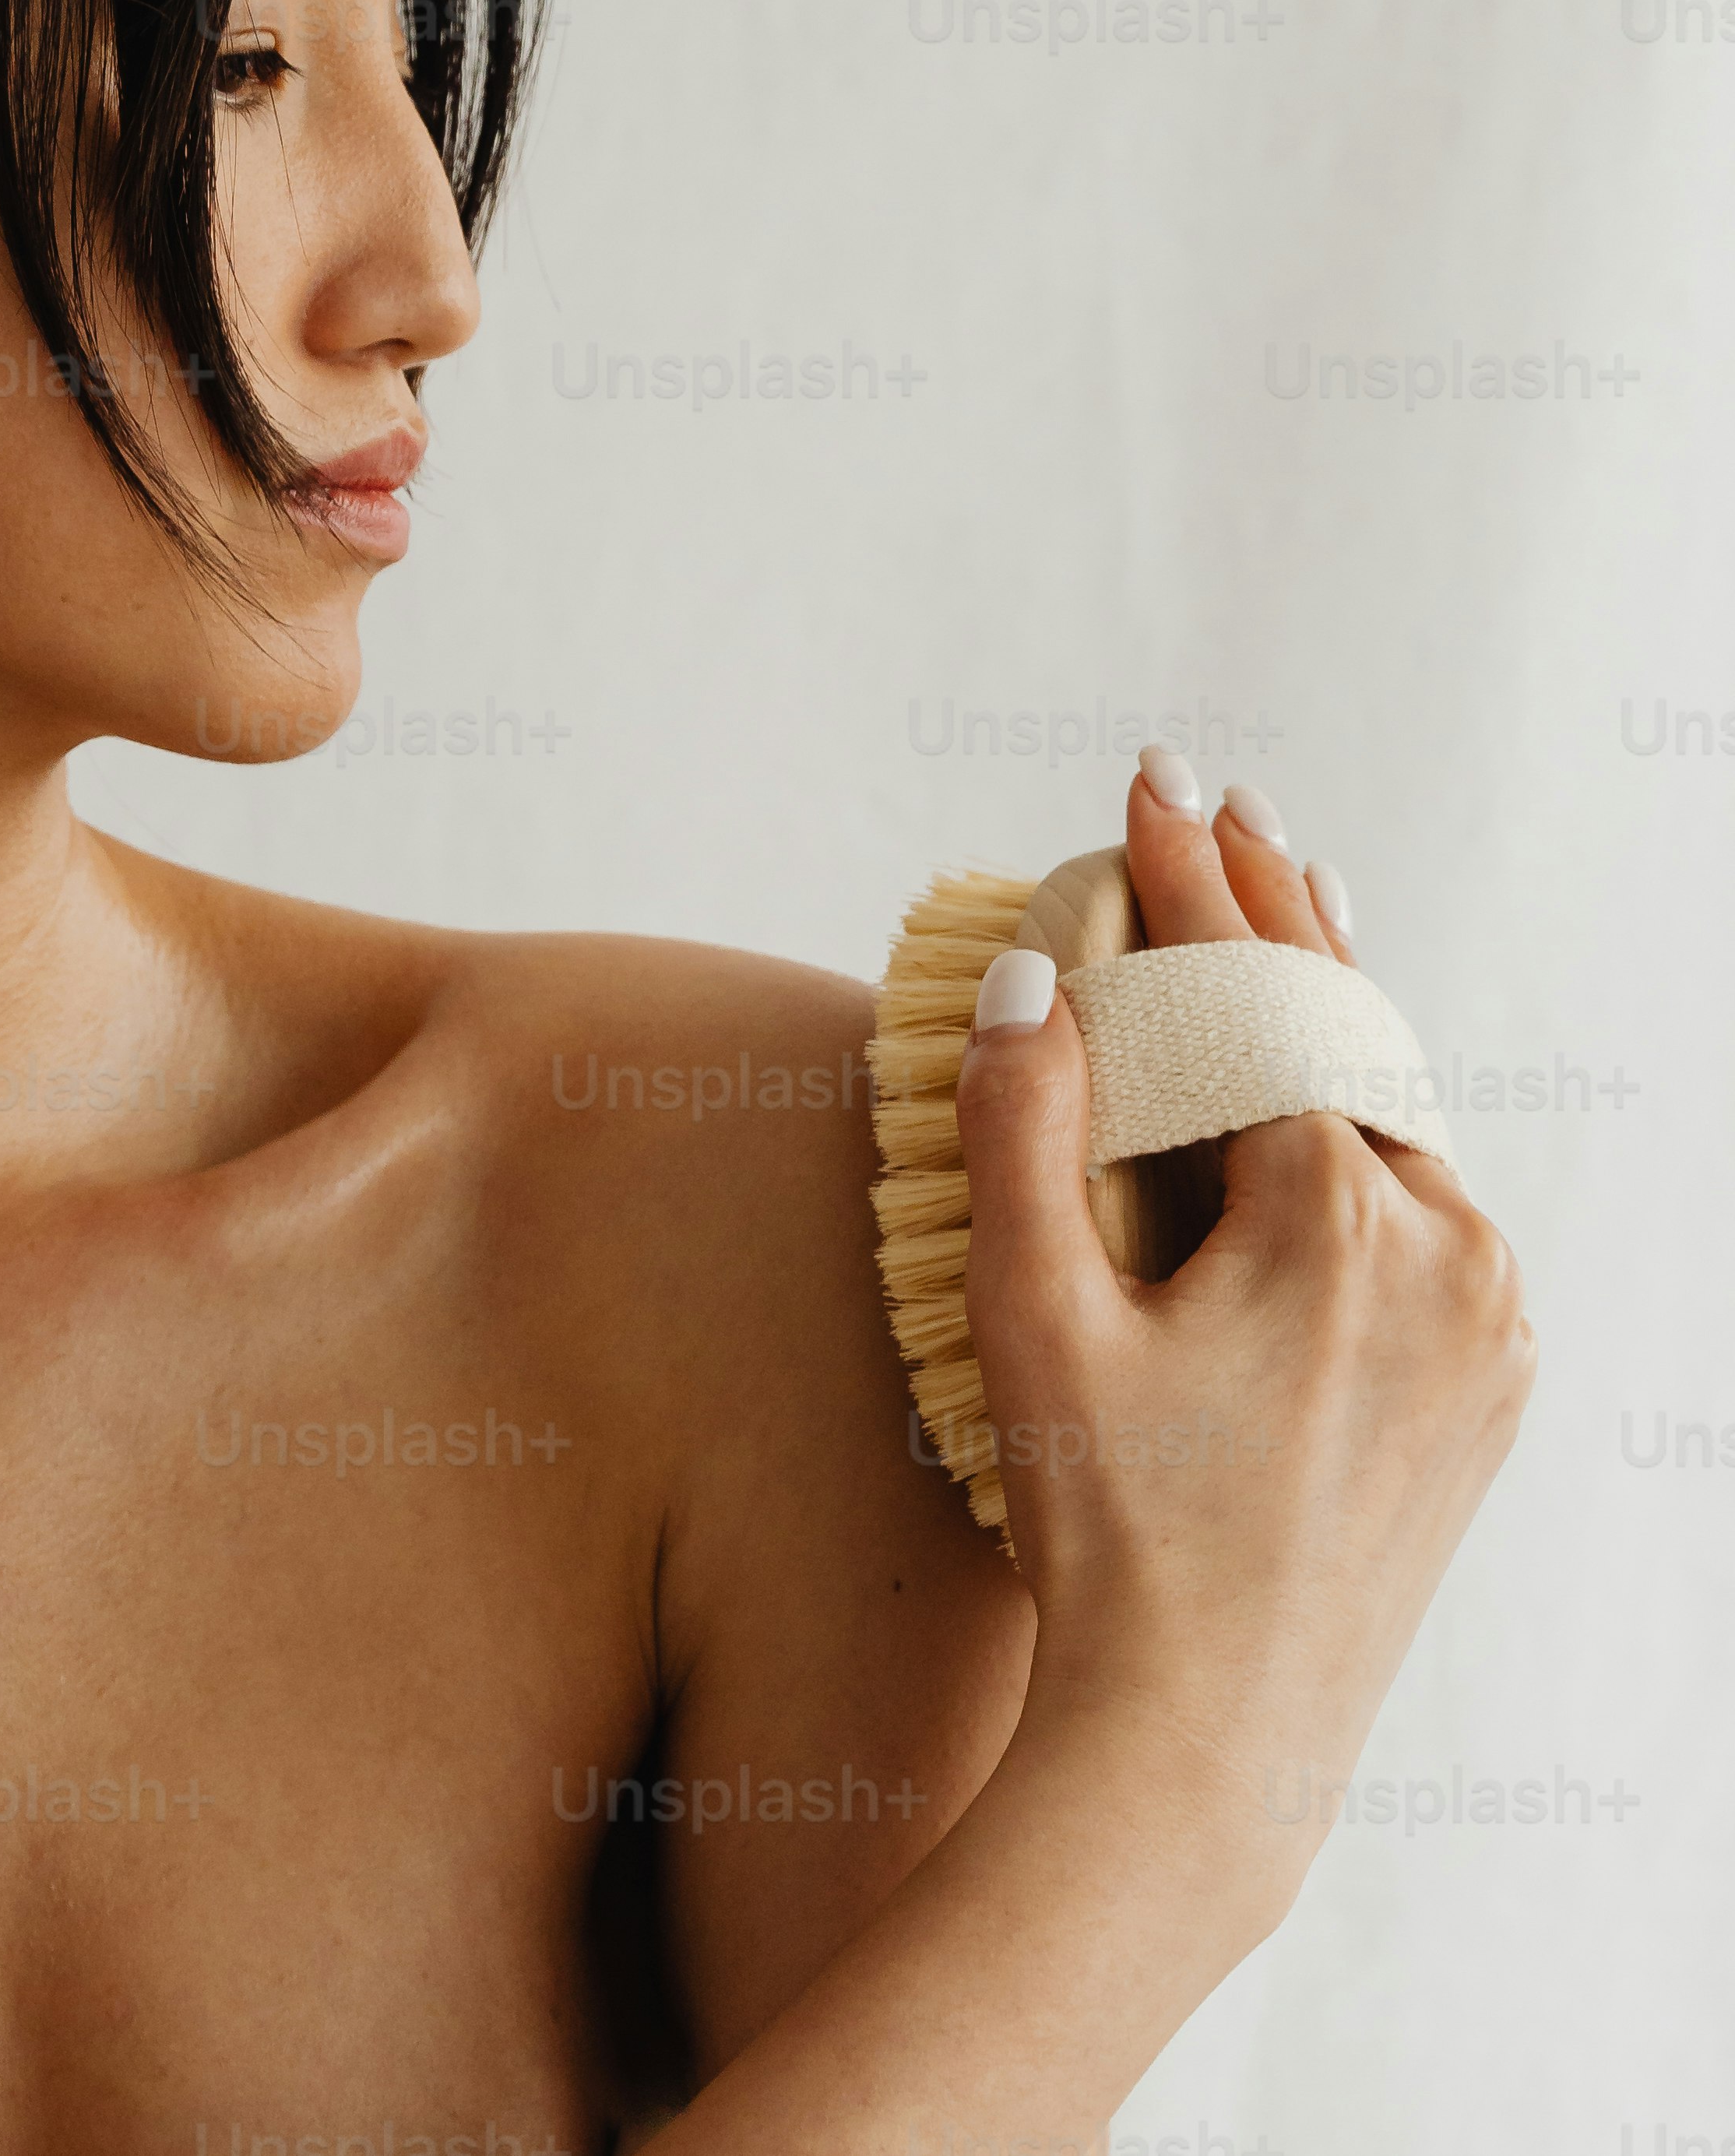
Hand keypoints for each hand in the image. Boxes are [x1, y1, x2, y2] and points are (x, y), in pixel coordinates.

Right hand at [951, 750, 1535, 1920]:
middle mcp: (1449, 1254)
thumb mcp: (1032, 1318)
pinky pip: (1426, 1200)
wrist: (1211, 1738)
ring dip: (1324, 1005)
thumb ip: (1024, 1130)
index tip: (1148, 778)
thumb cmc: (1106, 1533)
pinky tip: (1328, 1073)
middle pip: (1346, 1029)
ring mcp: (1488, 1321)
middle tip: (1218, 800)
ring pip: (1391, 1110)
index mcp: (1342, 1222)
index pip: (1257, 996)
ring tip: (1280, 895)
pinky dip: (1366, 1113)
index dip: (1189, 876)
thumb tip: (1036, 975)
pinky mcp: (1491, 1378)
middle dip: (1272, 906)